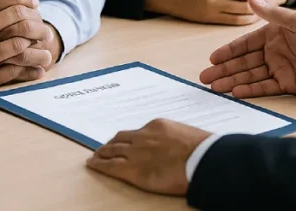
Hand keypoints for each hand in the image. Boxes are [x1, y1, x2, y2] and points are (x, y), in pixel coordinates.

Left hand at [86, 119, 208, 195]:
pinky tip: (92, 164)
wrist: (202, 159)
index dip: (128, 138)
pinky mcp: (132, 169)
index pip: (137, 132)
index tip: (125, 141)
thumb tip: (176, 148)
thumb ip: (174, 140)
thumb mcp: (187, 136)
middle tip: (104, 147)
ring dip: (103, 152)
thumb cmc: (203, 150)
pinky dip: (99, 164)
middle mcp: (142, 136)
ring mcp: (135, 152)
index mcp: (157, 126)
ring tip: (96, 156)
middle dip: (111, 143)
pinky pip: (110, 166)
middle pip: (120, 139)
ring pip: (112, 150)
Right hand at [199, 0, 295, 97]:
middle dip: (224, 70)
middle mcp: (273, 52)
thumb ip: (270, 12)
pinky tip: (236, 92)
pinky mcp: (288, 84)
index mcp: (273, 34)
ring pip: (250, 76)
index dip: (227, 52)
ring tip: (214, 88)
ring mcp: (280, 68)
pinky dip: (250, 91)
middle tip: (205, 78)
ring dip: (232, 82)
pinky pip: (265, 88)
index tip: (211, 59)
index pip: (245, 44)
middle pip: (244, 62)